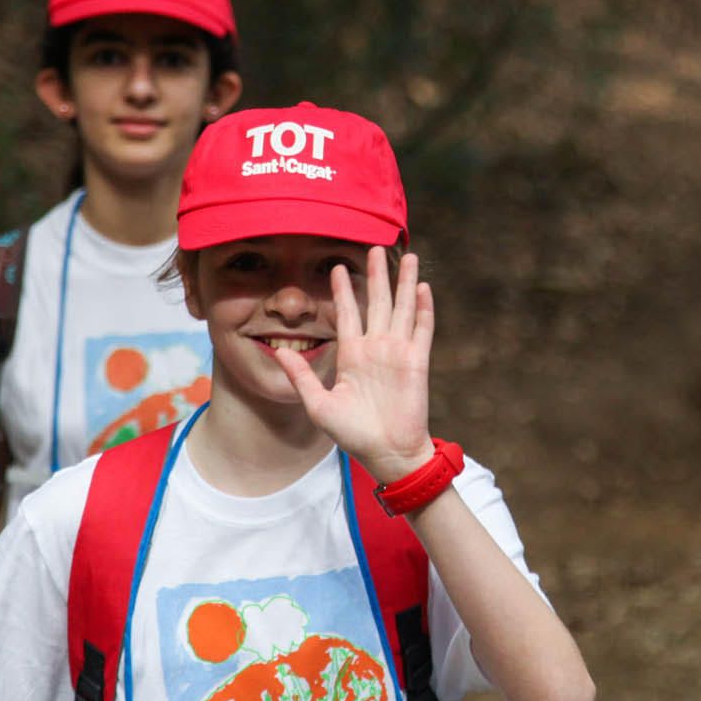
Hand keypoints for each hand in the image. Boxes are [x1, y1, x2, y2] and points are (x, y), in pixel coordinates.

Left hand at [272, 246, 435, 482]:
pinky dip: (423, 308)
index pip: (346, 314)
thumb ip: (300, 376)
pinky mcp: (416, 361)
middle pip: (377, 302)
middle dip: (376, 275)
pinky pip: (421, 329)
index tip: (338, 267)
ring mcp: (397, 352)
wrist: (386, 453)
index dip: (343, 290)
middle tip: (375, 248)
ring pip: (402, 308)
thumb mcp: (318, 404)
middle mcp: (375, 348)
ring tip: (408, 256)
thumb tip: (277, 351)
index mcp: (352, 355)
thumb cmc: (352, 434)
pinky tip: (423, 287)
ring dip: (405, 282)